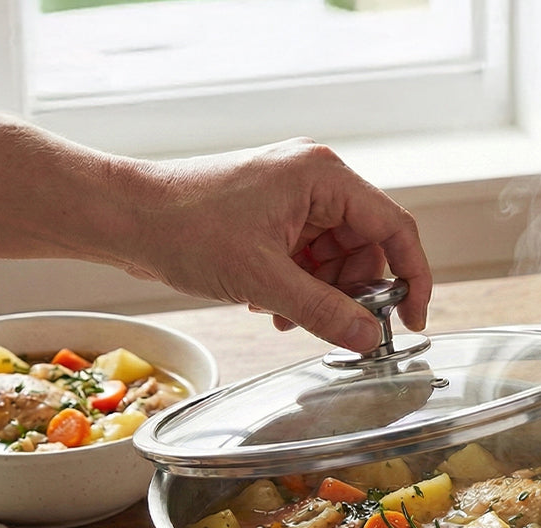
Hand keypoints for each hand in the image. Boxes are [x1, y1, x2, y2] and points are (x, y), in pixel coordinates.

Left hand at [127, 139, 431, 351]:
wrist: (127, 218)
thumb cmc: (184, 226)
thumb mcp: (264, 280)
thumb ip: (325, 312)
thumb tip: (370, 338)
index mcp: (323, 177)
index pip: (394, 228)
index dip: (412, 278)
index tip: (413, 320)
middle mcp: (316, 181)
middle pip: (367, 250)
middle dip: (353, 294)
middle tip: (337, 326)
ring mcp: (296, 199)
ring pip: (339, 261)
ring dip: (323, 296)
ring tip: (288, 315)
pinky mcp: (278, 218)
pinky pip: (312, 261)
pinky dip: (302, 289)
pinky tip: (274, 306)